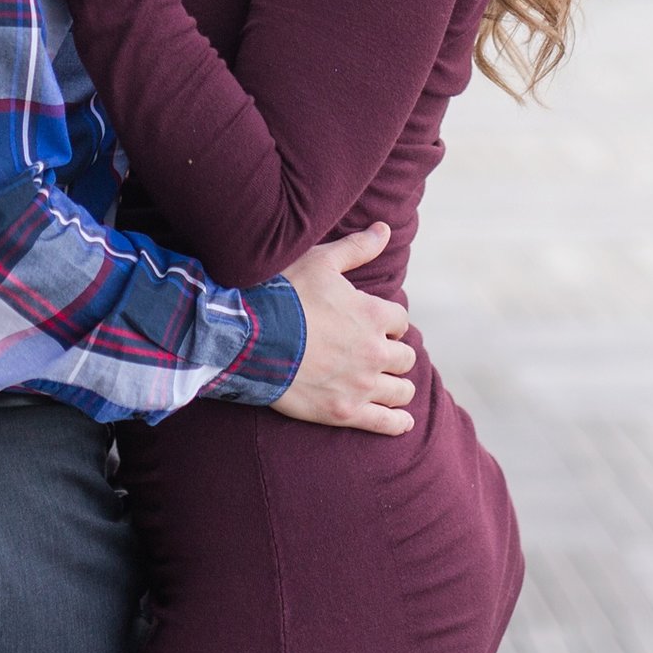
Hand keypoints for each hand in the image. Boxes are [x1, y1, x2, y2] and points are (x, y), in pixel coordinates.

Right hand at [271, 222, 417, 436]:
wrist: (247, 338)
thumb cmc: (283, 294)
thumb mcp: (320, 261)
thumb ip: (356, 248)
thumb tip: (384, 229)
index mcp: (373, 315)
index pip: (400, 320)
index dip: (387, 322)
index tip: (374, 324)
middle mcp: (374, 351)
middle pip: (404, 356)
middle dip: (393, 353)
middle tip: (377, 353)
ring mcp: (360, 385)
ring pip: (400, 390)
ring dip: (397, 385)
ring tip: (390, 385)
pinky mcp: (344, 412)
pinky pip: (384, 422)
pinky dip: (397, 423)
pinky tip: (402, 422)